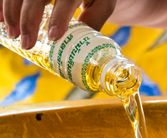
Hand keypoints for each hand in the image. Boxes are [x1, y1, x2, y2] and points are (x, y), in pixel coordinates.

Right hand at [0, 0, 116, 48]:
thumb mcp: (101, 3)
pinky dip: (2, 4)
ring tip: (13, 35)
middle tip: (27, 43)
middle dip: (28, 20)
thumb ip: (93, 20)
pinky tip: (0, 20)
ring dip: (11, 13)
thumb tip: (84, 49)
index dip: (58, 18)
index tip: (53, 37)